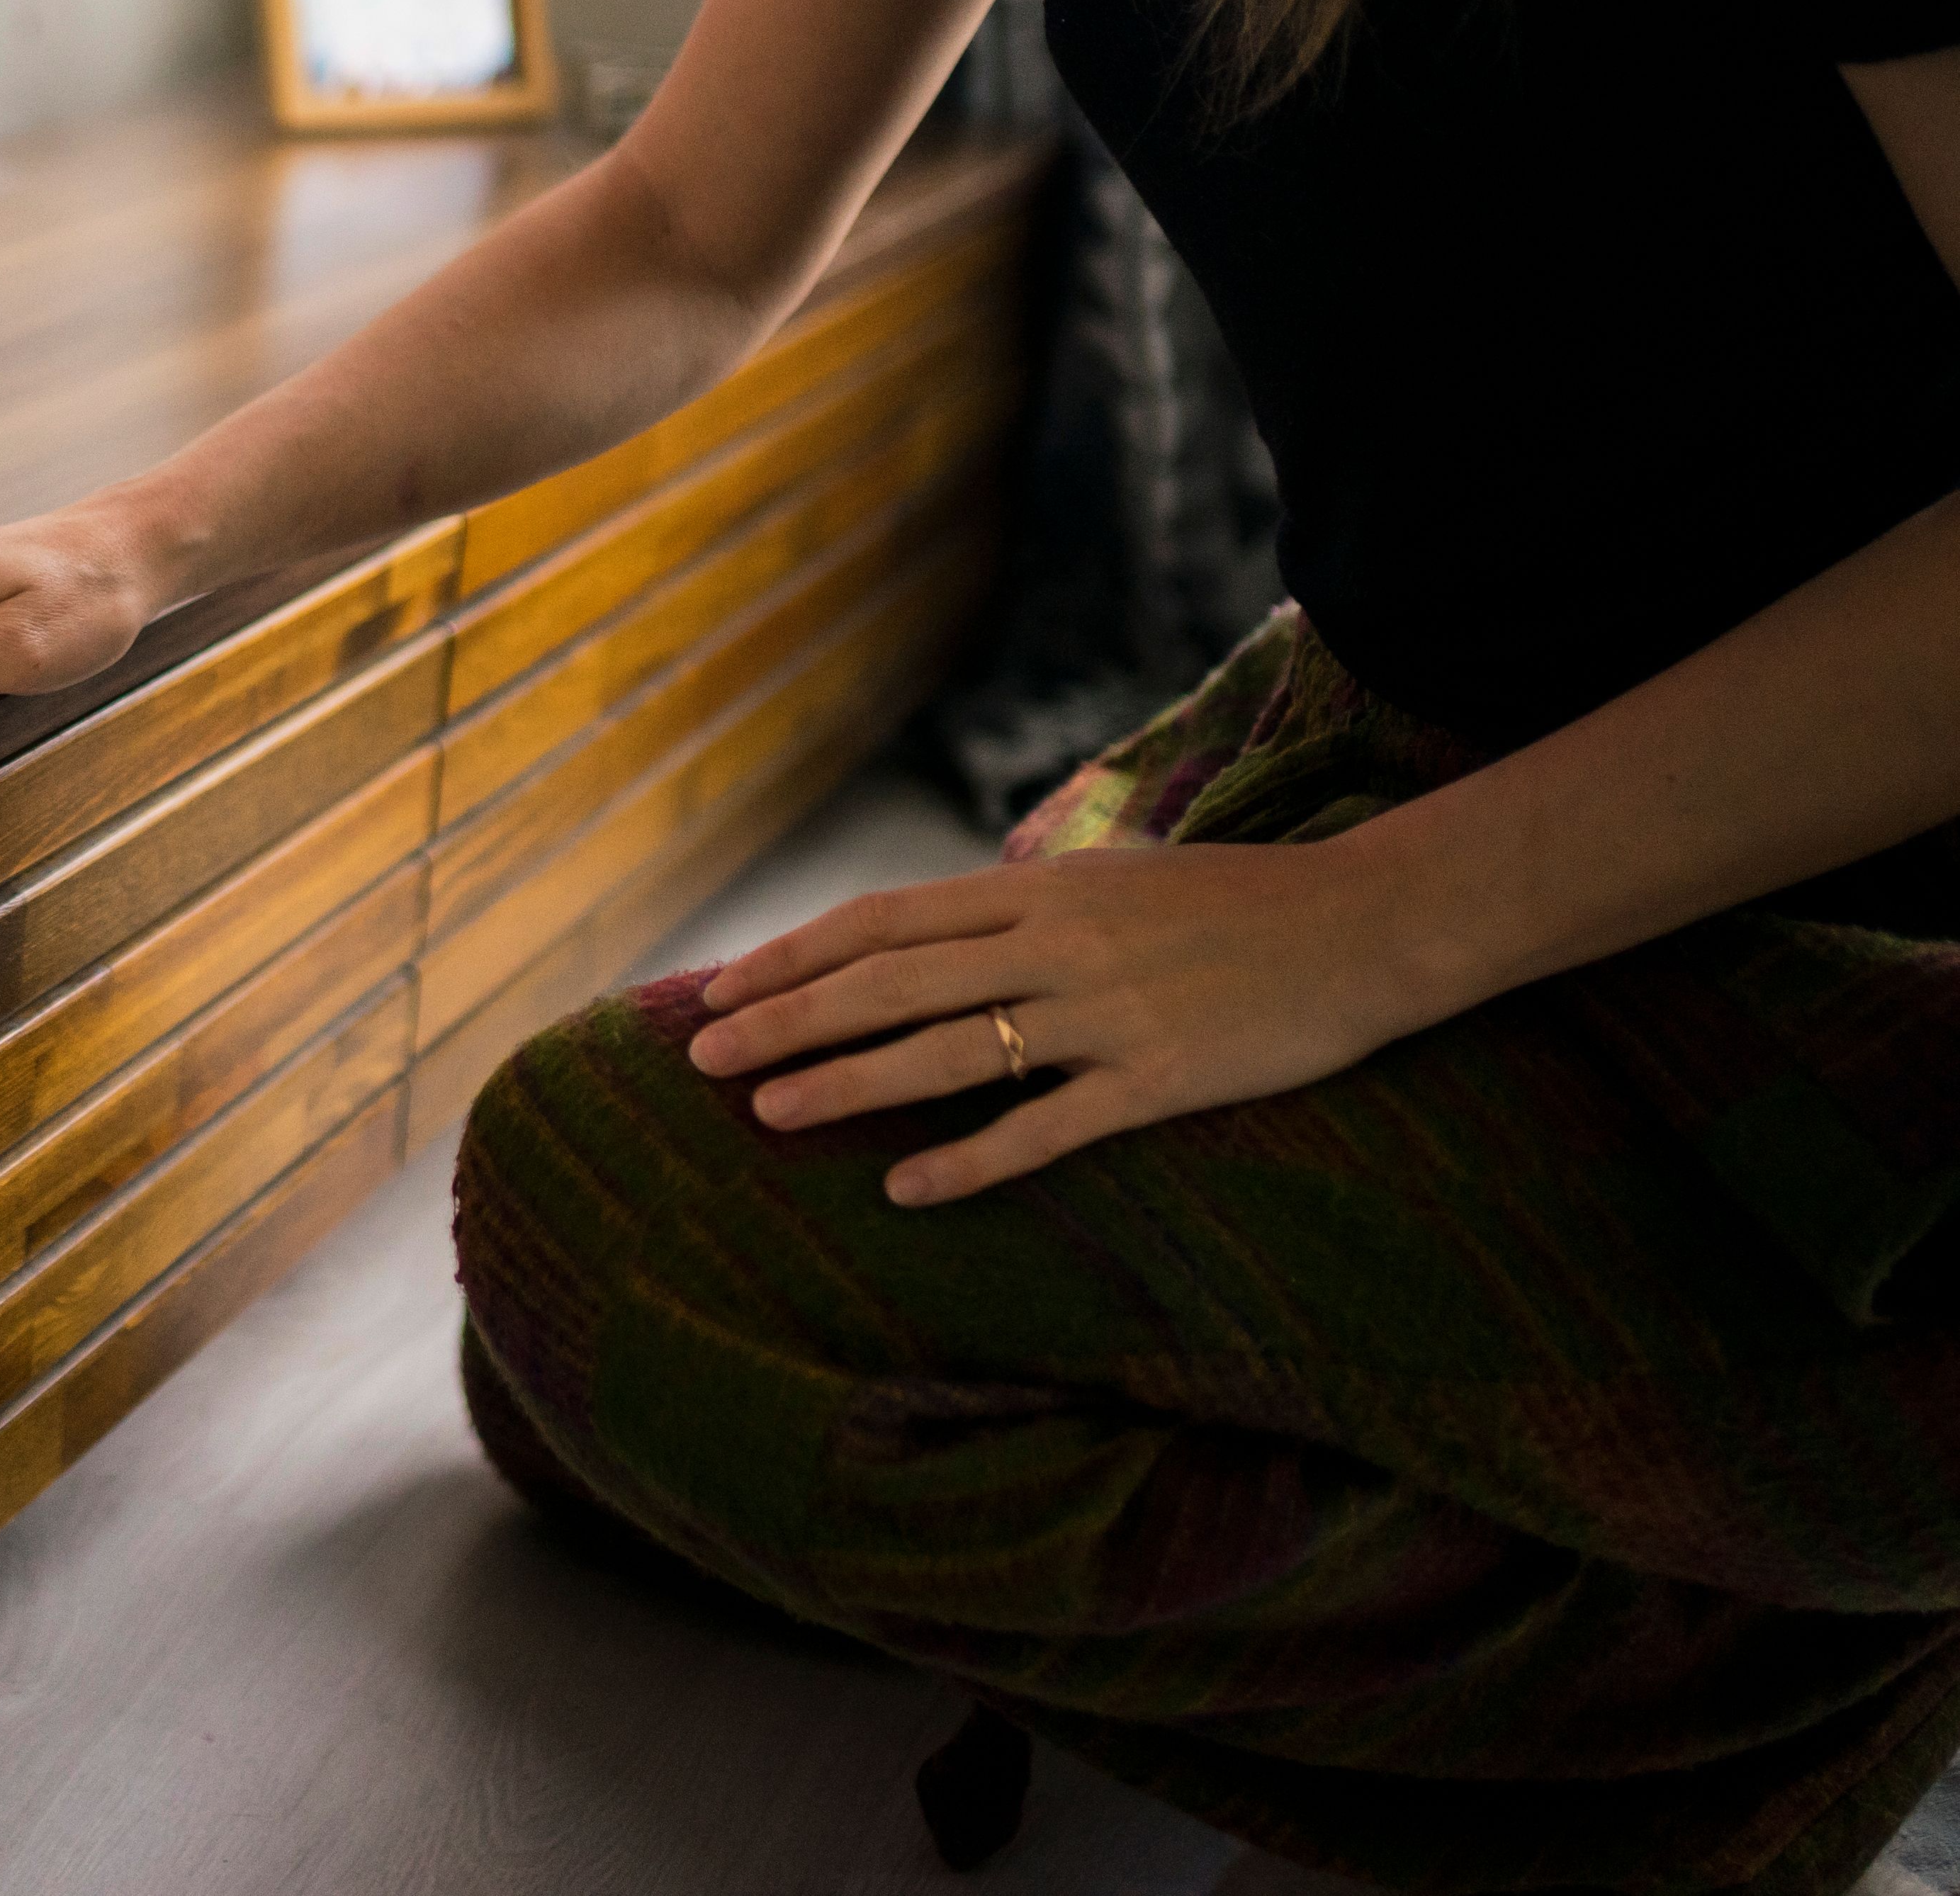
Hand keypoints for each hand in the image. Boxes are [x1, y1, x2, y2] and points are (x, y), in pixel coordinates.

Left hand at [682, 837, 1470, 1205]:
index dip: (794, 955)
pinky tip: (906, 1190)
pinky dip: (971, 1159)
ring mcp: (1105, 1011)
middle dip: (787, 1019)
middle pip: (890, 981)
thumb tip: (930, 929)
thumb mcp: (1108, 878)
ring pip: (948, 1049)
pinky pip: (1047, 1125)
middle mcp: (1054, 943)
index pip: (881, 920)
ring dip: (849, 1083)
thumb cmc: (1230, 902)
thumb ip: (1019, 903)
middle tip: (703, 1058)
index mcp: (1035, 889)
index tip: (723, 989)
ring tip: (770, 1114)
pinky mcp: (1160, 1078)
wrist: (1364, 924)